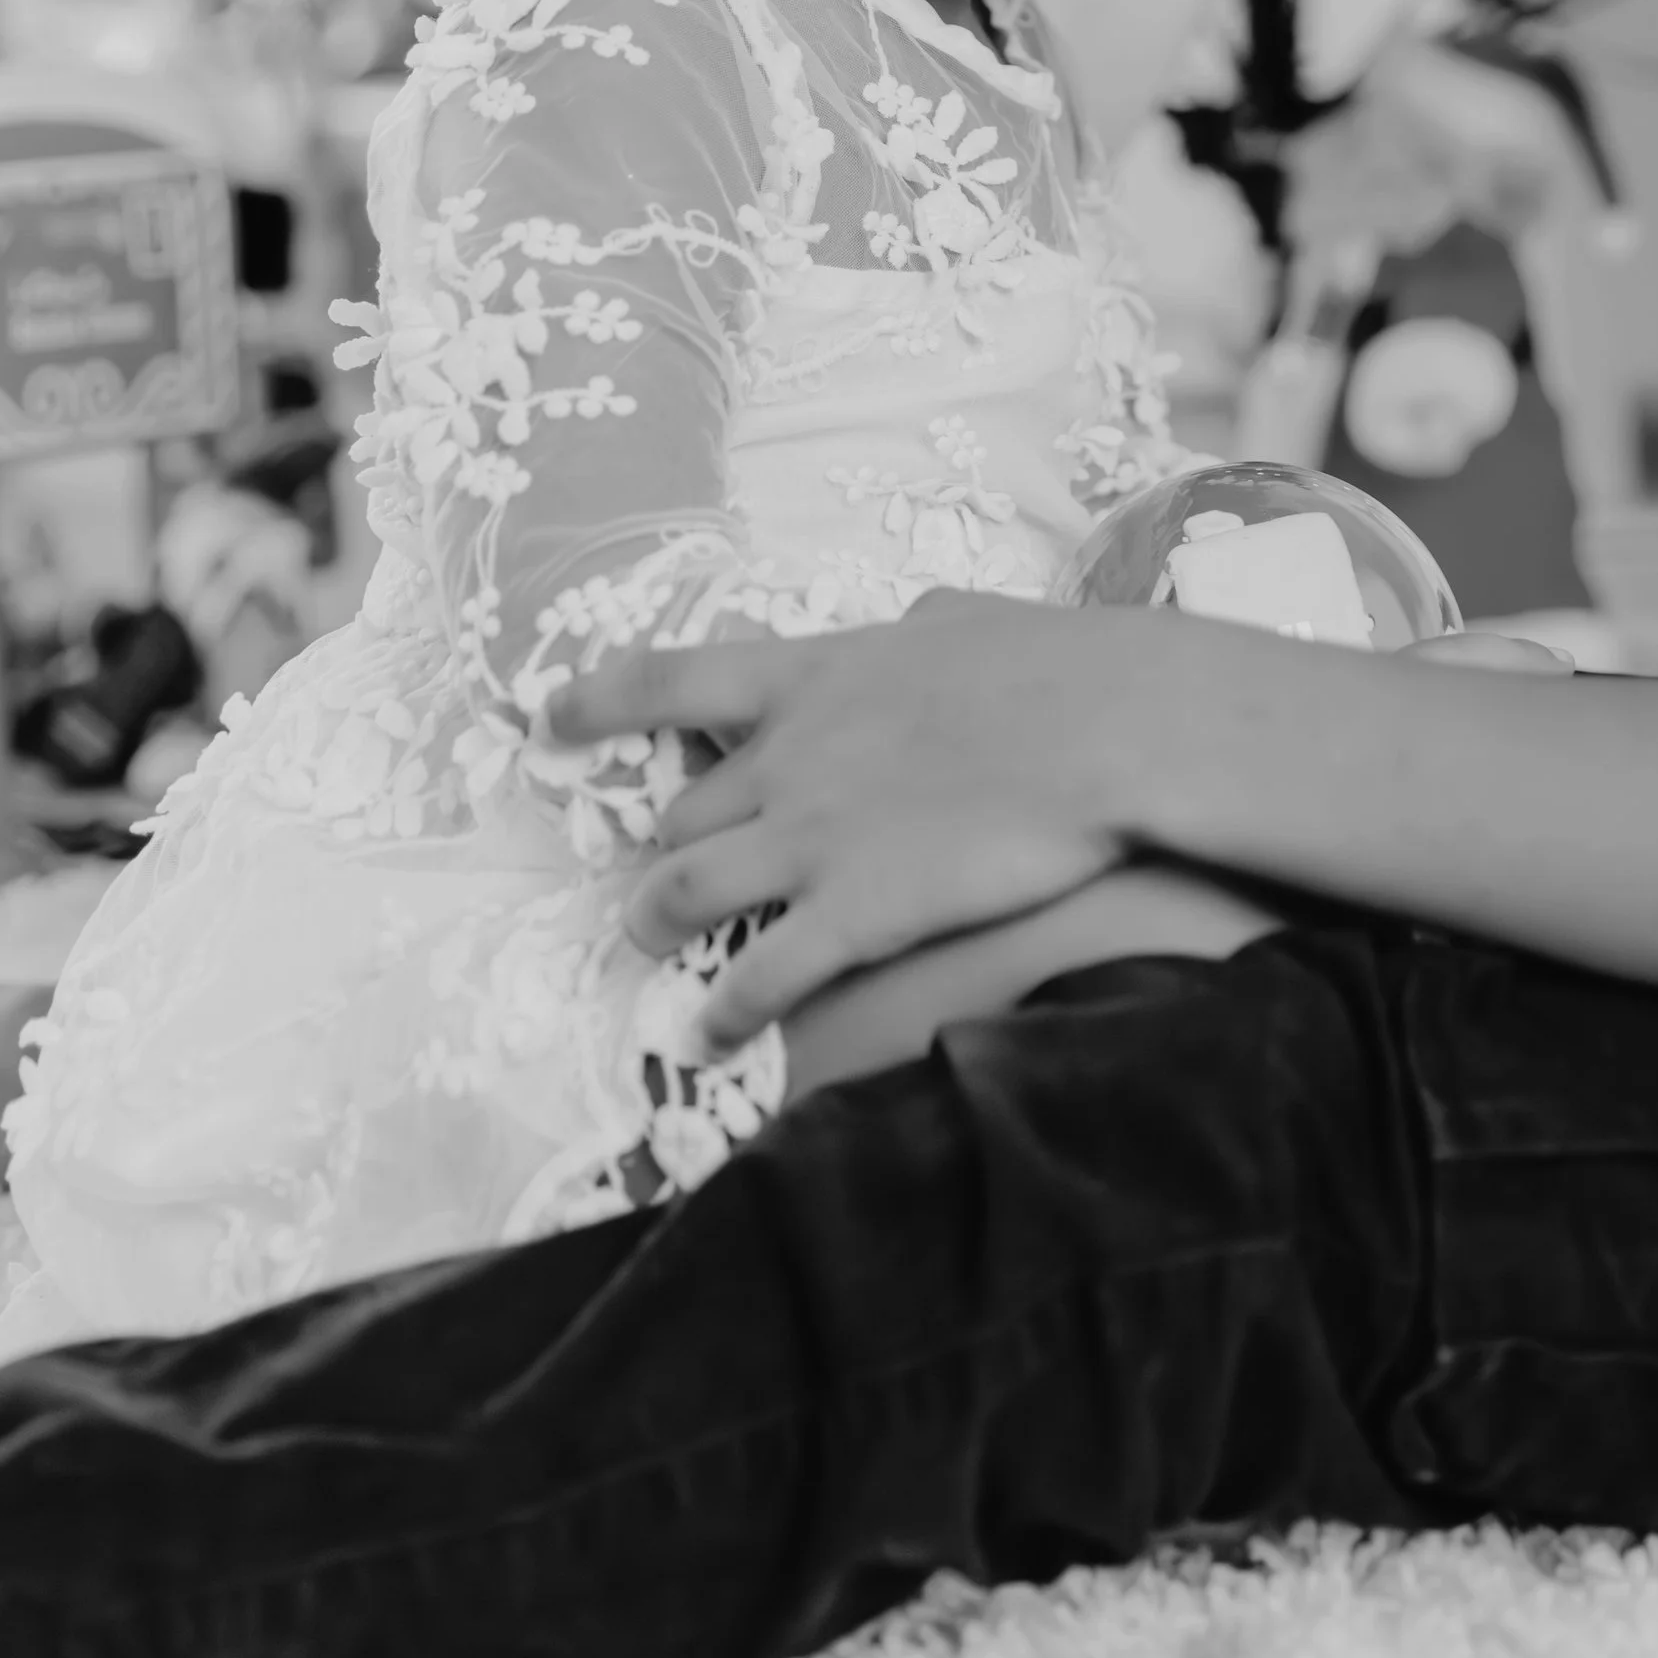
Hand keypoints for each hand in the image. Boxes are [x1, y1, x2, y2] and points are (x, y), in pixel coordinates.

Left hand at [552, 591, 1142, 1047]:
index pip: (670, 680)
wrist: (1109, 729)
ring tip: (649, 942)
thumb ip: (922, 628)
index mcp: (811, 675)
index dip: (598, 703)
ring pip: (680, 892)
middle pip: (679, 810)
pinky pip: (756, 979)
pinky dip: (721, 1013)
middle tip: (669, 866)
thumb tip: (917, 621)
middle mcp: (786, 758)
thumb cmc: (1055, 664)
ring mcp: (809, 840)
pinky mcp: (850, 916)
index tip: (548, 719)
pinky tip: (710, 1036)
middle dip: (666, 842)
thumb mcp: (968, 621)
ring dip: (656, 921)